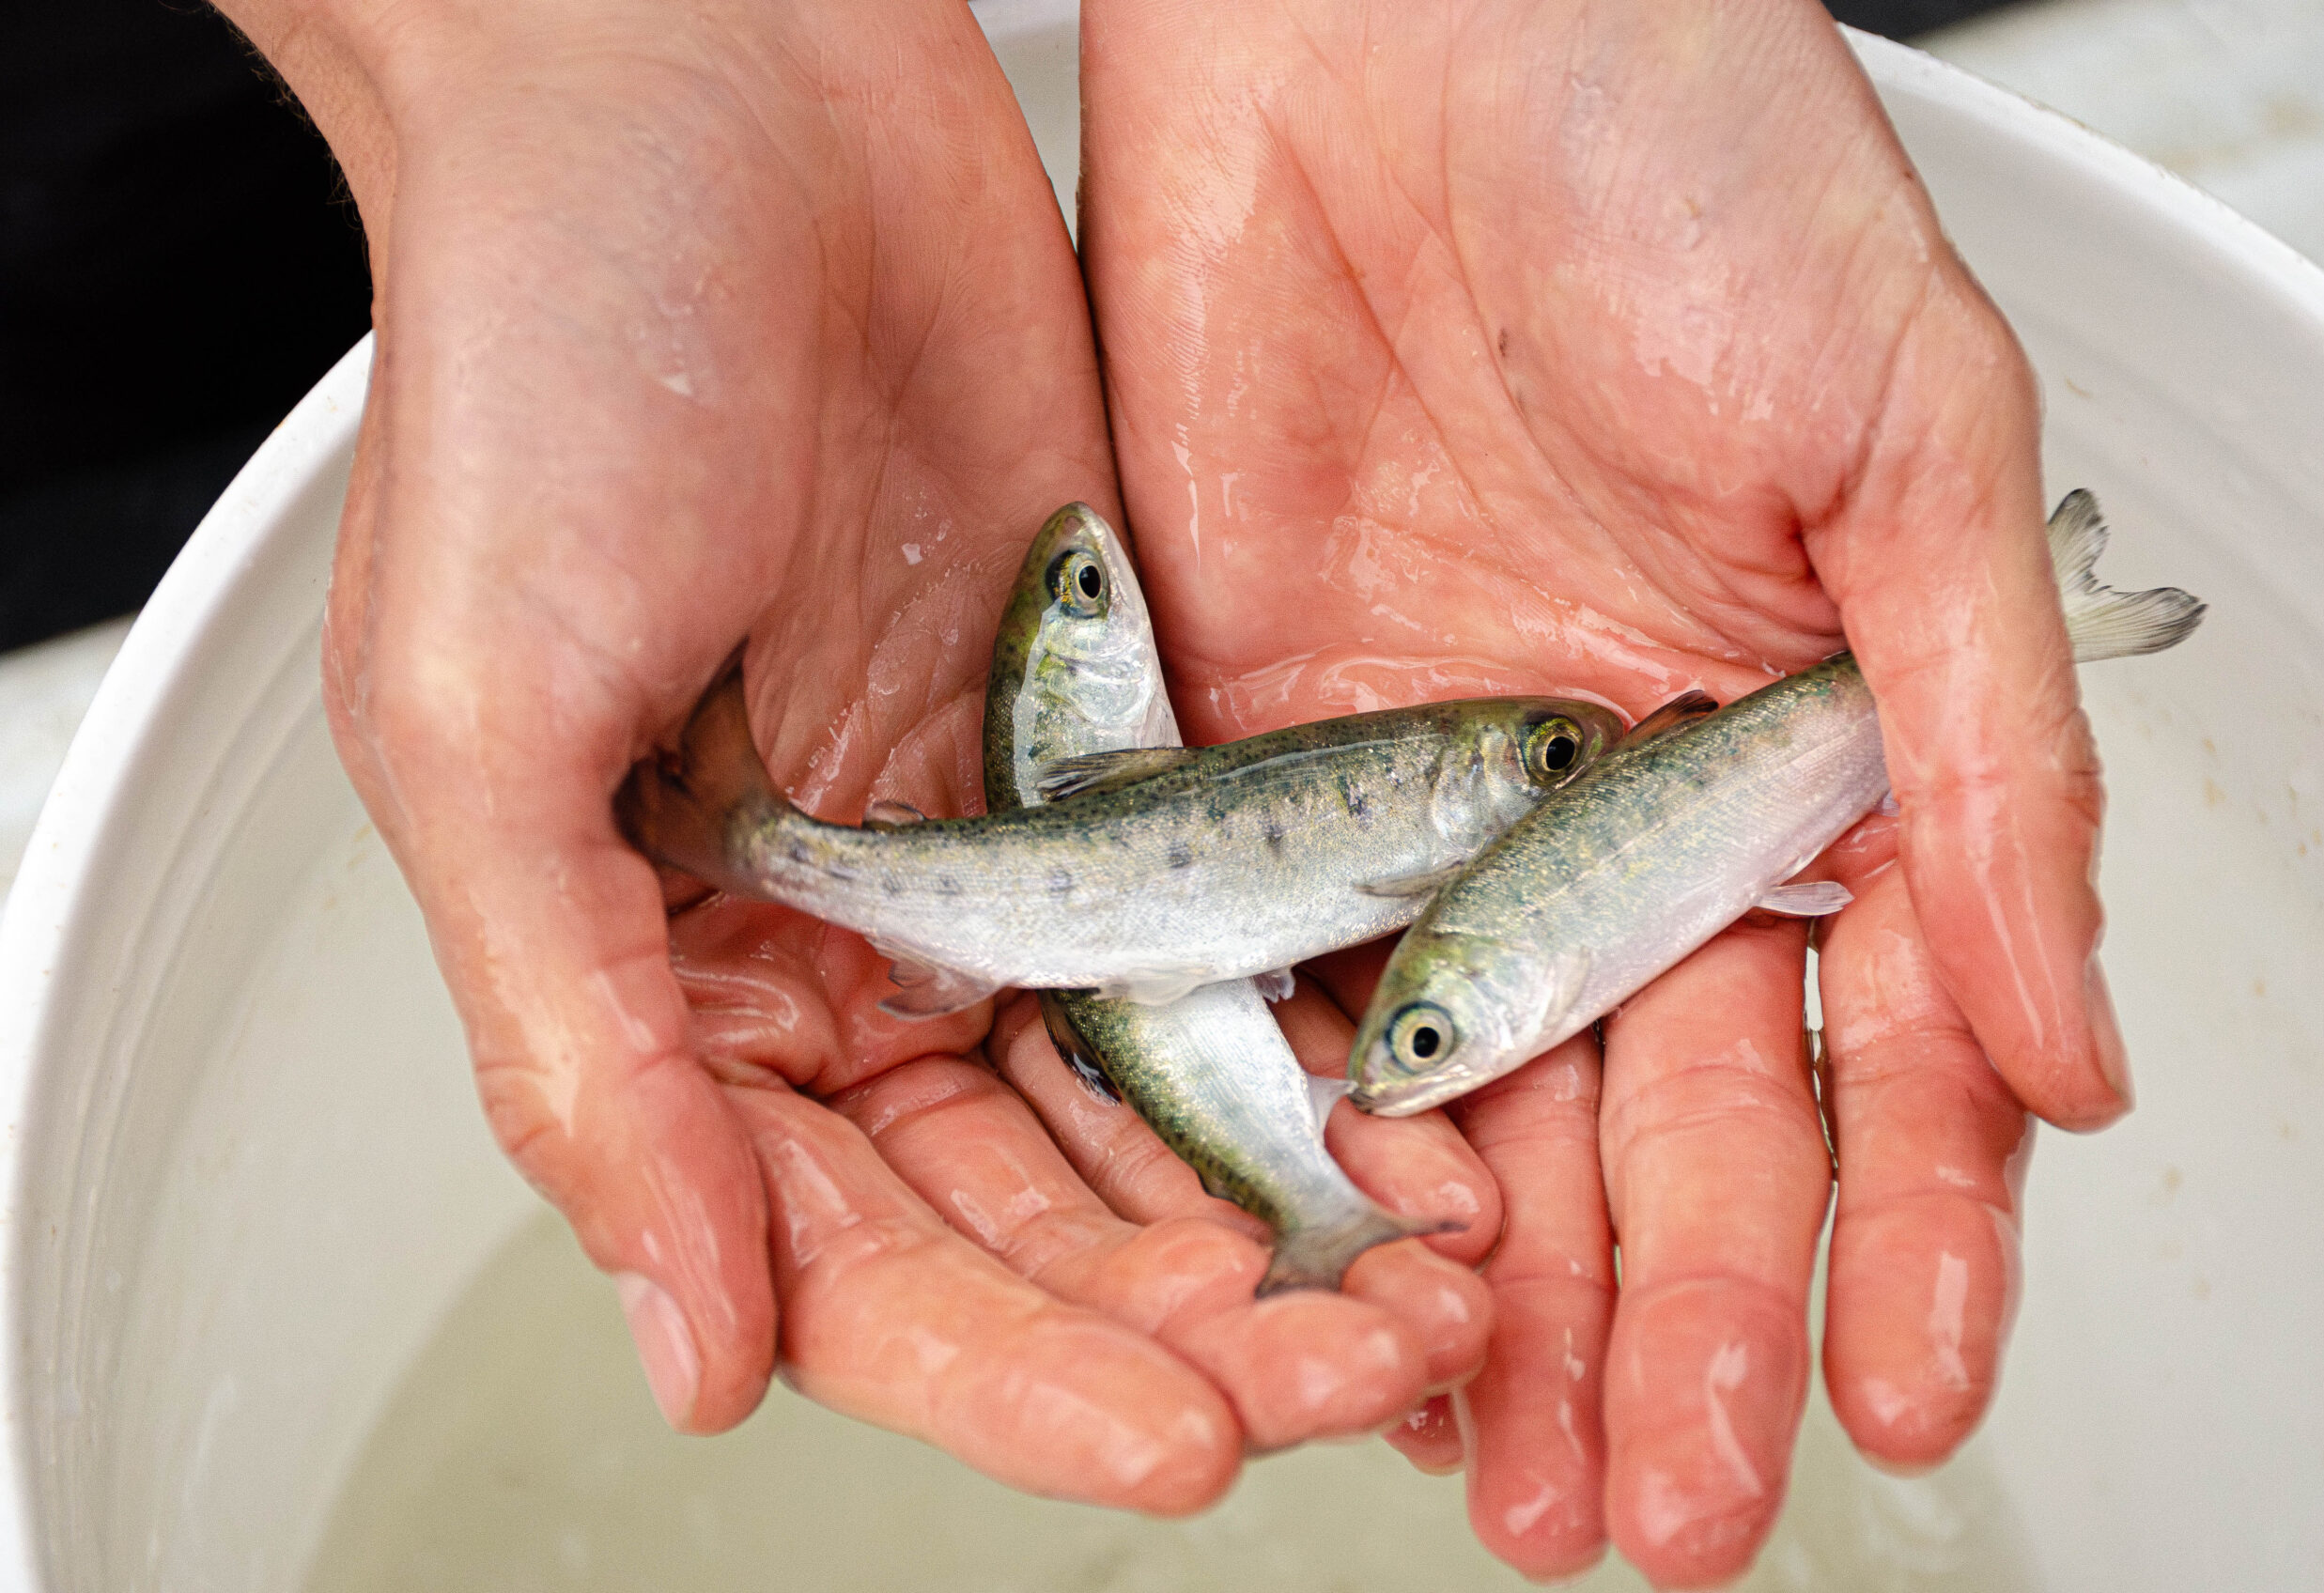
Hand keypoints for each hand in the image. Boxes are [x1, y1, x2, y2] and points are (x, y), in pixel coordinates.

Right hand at [225, 0, 1491, 1508]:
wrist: (713, 84)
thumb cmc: (538, 354)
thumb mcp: (486, 723)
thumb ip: (582, 1050)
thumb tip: (693, 1339)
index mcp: (680, 985)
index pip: (856, 1263)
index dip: (1019, 1371)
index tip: (1181, 1438)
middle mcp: (857, 950)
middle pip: (1046, 1218)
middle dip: (1202, 1318)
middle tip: (1362, 1370)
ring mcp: (1006, 855)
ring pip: (1168, 1105)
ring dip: (1300, 1213)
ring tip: (1444, 1286)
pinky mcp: (1131, 741)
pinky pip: (1247, 926)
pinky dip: (1338, 1029)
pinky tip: (1443, 1100)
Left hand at [1083, 0, 2087, 1580]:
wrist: (1396, 12)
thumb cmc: (1683, 144)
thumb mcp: (1906, 437)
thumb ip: (1982, 750)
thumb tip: (2067, 1042)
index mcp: (1798, 747)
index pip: (1867, 1058)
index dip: (1890, 1242)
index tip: (1888, 1392)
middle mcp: (1604, 806)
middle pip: (1654, 1130)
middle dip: (1668, 1328)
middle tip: (1657, 1500)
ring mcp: (1421, 804)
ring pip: (1470, 1112)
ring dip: (1488, 1302)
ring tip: (1502, 1473)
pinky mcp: (1244, 764)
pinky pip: (1271, 990)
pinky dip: (1301, 1146)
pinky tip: (1323, 1278)